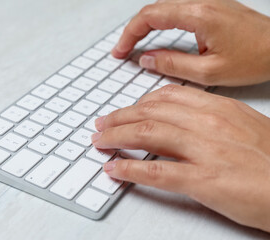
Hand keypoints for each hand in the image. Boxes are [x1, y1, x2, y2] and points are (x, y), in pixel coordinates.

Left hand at [91, 85, 269, 231]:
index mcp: (218, 108)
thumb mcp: (241, 125)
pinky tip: (114, 168)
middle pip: (150, 113)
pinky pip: (156, 171)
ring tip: (99, 142)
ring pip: (148, 134)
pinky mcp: (203, 180)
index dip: (138, 103)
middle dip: (119, 118)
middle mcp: (208, 124)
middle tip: (102, 125)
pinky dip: (130, 168)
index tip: (124, 110)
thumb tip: (180, 120)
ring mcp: (204, 151)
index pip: (167, 96)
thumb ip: (209, 118)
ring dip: (117, 137)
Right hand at [112, 0, 269, 85]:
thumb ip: (173, 64)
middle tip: (123, 50)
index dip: (129, 34)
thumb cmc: (256, 58)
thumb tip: (147, 59)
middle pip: (153, 9)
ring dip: (145, 25)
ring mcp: (207, 2)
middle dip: (133, 30)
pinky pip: (177, 10)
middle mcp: (201, 2)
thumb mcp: (209, 71)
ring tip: (134, 45)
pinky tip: (157, 36)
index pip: (150, 17)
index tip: (120, 51)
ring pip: (164, 7)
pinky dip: (160, 23)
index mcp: (199, 15)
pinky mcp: (211, 7)